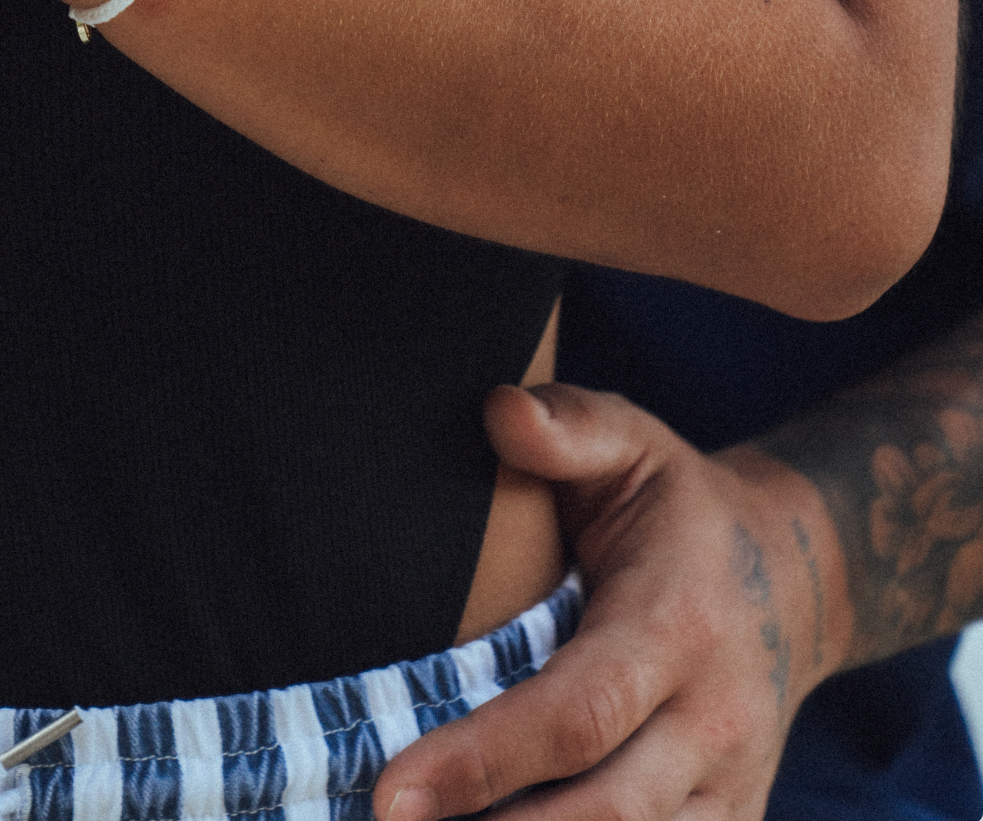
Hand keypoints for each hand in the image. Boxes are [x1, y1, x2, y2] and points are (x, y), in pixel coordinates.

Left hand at [372, 384, 848, 819]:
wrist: (798, 577)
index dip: (483, 758)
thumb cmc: (679, 506)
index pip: (576, 712)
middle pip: (601, 813)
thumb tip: (497, 411)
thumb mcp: (633, 444)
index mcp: (677, 626)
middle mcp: (712, 724)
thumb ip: (568, 425)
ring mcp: (728, 789)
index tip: (392, 791)